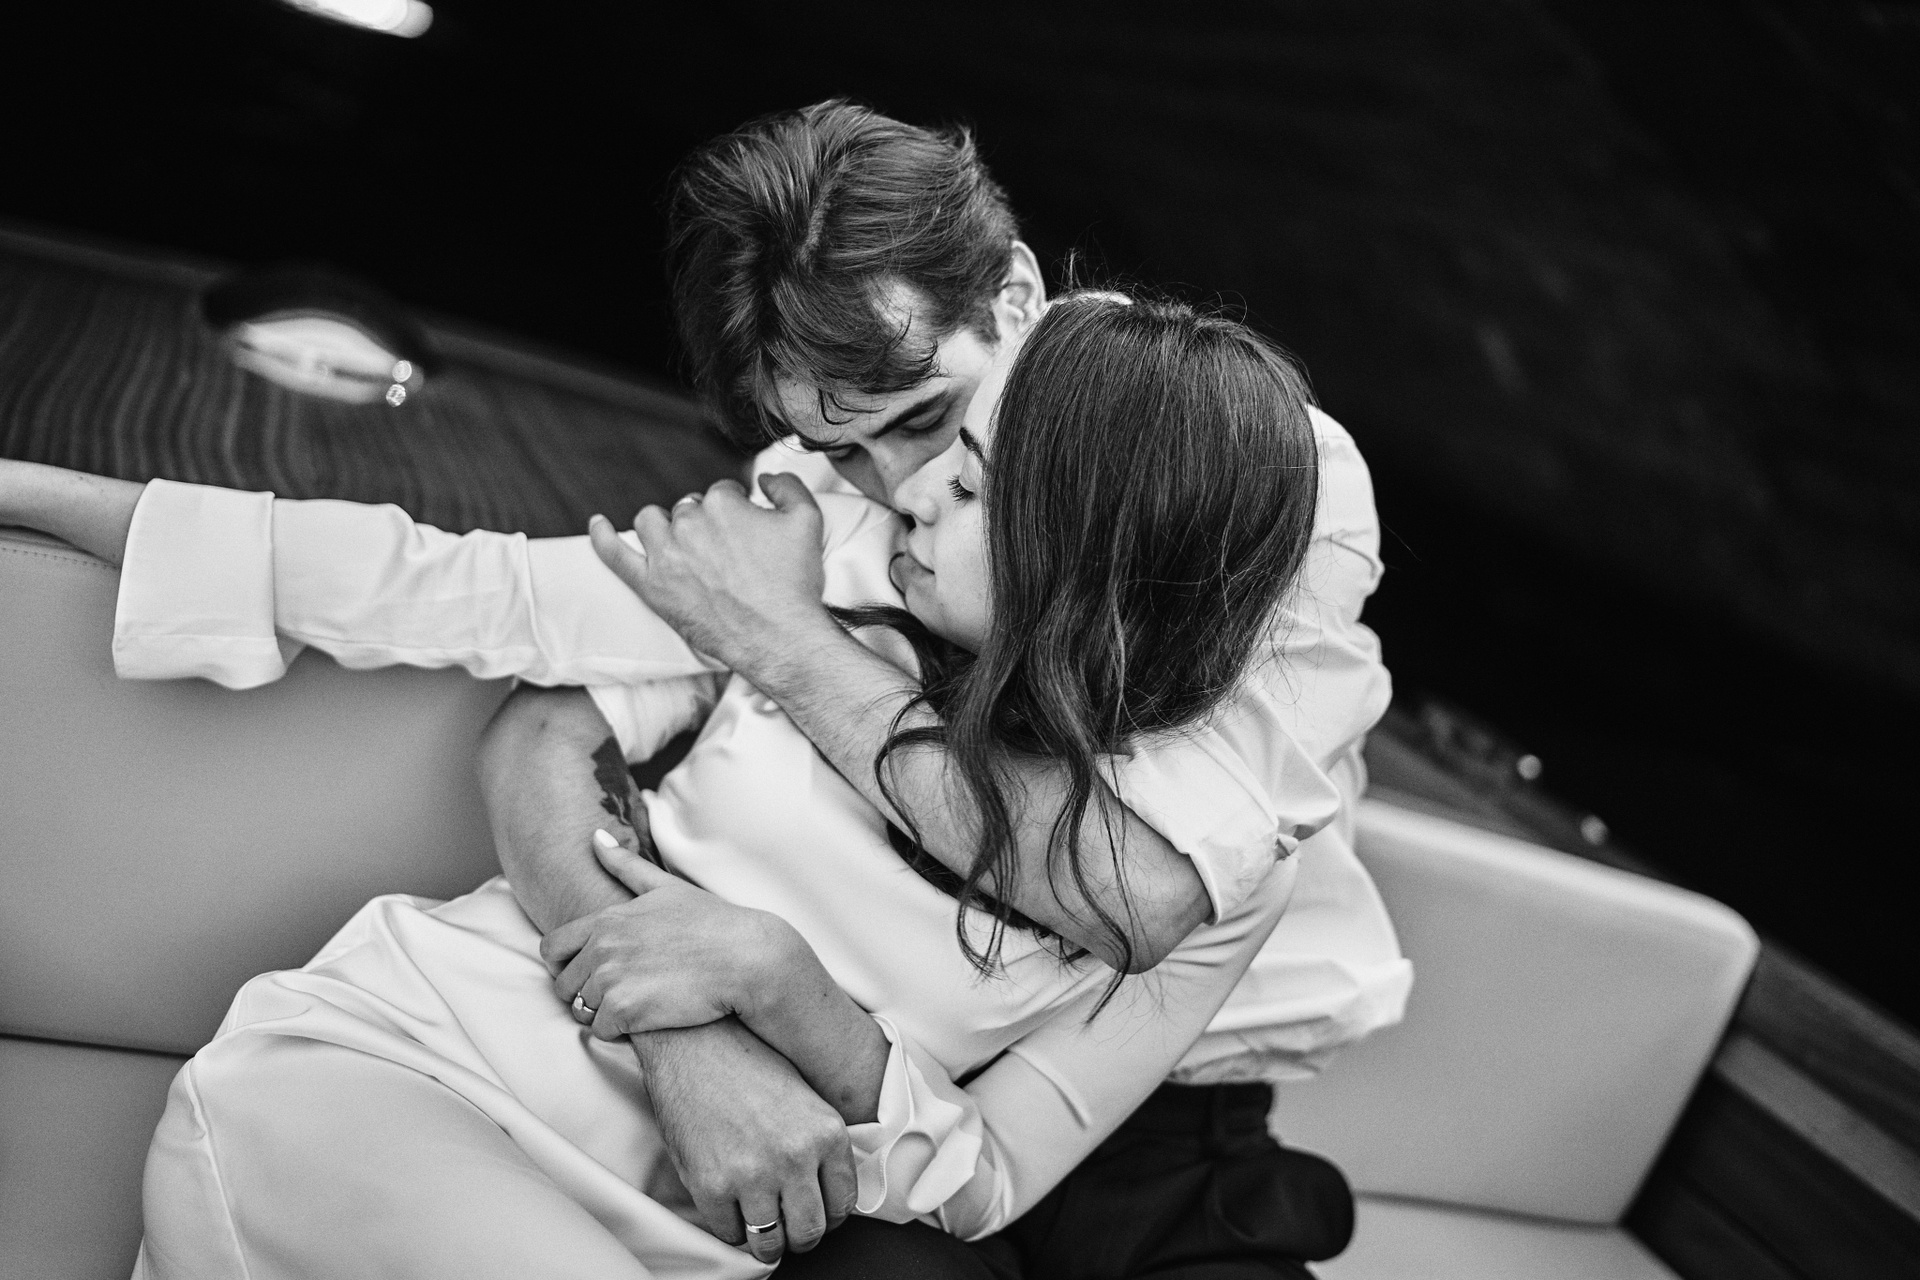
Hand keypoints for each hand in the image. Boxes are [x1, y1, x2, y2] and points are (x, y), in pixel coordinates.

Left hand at [542, 831, 796, 1037]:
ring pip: (581, 1010)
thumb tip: (595, 836)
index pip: (551, 948)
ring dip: (602, 1013)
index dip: (563, 965)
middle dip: (586, 992)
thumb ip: (625, 866)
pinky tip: (647, 1017)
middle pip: (563, 986)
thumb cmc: (712, 923)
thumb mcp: (667, 888)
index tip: (587, 971)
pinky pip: (601, 1030)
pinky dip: (619, 1030)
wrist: (747, 959)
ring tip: (638, 1003)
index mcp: (607, 919)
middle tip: (623, 992)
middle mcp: (602, 947)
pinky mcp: (625, 1010)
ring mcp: (611, 979)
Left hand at [588, 474, 837, 676]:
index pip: (722, 492)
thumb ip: (787, 485)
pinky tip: (596, 524)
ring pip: (652, 522)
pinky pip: (615, 555)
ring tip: (685, 547)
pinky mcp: (651, 586)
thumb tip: (765, 479)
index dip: (737, 512)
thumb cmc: (794, 583)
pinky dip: (602, 538)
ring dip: (666, 526)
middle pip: (689, 508)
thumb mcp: (808, 521)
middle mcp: (689, 523)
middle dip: (705, 524)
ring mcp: (666, 555)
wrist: (780, 638)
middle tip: (728, 555)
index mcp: (722, 503)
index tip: (747, 535)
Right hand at [635, 1018, 858, 1258]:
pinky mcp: (711, 1186)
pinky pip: (730, 1234)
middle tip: (788, 1224)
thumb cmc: (747, 1062)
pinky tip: (730, 1206)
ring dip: (767, 1240)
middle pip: (810, 1232)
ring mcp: (753, 1174)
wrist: (694, 1042)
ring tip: (760, 1222)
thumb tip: (824, 1190)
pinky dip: (731, 1227)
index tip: (816, 1210)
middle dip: (800, 1234)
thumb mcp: (805, 1096)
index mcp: (827, 1132)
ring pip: (771, 1243)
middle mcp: (795, 1157)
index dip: (829, 1214)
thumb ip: (819, 1144)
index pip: (844, 1204)